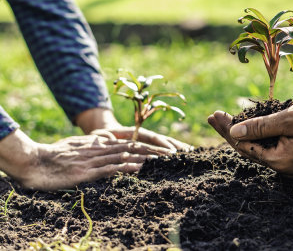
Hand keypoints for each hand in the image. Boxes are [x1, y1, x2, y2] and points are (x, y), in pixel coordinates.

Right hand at [0, 129, 172, 189]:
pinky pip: (111, 169)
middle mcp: (100, 150)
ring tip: (165, 161)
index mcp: (98, 145)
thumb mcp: (76, 145)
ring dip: (147, 159)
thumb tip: (106, 140)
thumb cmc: (52, 154)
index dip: (148, 146)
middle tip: (174, 154)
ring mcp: (94, 160)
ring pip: (126, 156)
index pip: (129, 143)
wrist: (33, 160)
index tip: (165, 150)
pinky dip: (128, 168)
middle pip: (133, 147)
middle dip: (155, 151)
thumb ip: (92, 143)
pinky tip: (141, 169)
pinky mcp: (86, 172)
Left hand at [76, 108, 192, 151]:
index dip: (162, 144)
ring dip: (178, 149)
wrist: (102, 134)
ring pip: (165, 146)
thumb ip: (104, 136)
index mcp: (135, 133)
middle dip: (176, 147)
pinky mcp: (148, 149)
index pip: (151, 138)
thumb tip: (104, 135)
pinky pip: (162, 152)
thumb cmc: (101, 136)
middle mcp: (144, 137)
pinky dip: (173, 154)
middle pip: (162, 141)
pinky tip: (183, 158)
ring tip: (191, 154)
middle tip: (190, 153)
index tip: (172, 151)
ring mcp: (147, 143)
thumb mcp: (101, 136)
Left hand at [208, 99, 292, 174]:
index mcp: (280, 161)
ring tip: (225, 119)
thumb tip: (234, 134)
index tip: (214, 115)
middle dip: (230, 132)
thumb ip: (260, 127)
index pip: (243, 147)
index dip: (227, 131)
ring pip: (261, 148)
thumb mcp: (288, 119)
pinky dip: (260, 135)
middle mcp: (285, 167)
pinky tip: (251, 125)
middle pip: (249, 150)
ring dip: (244, 132)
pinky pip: (273, 147)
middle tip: (213, 116)